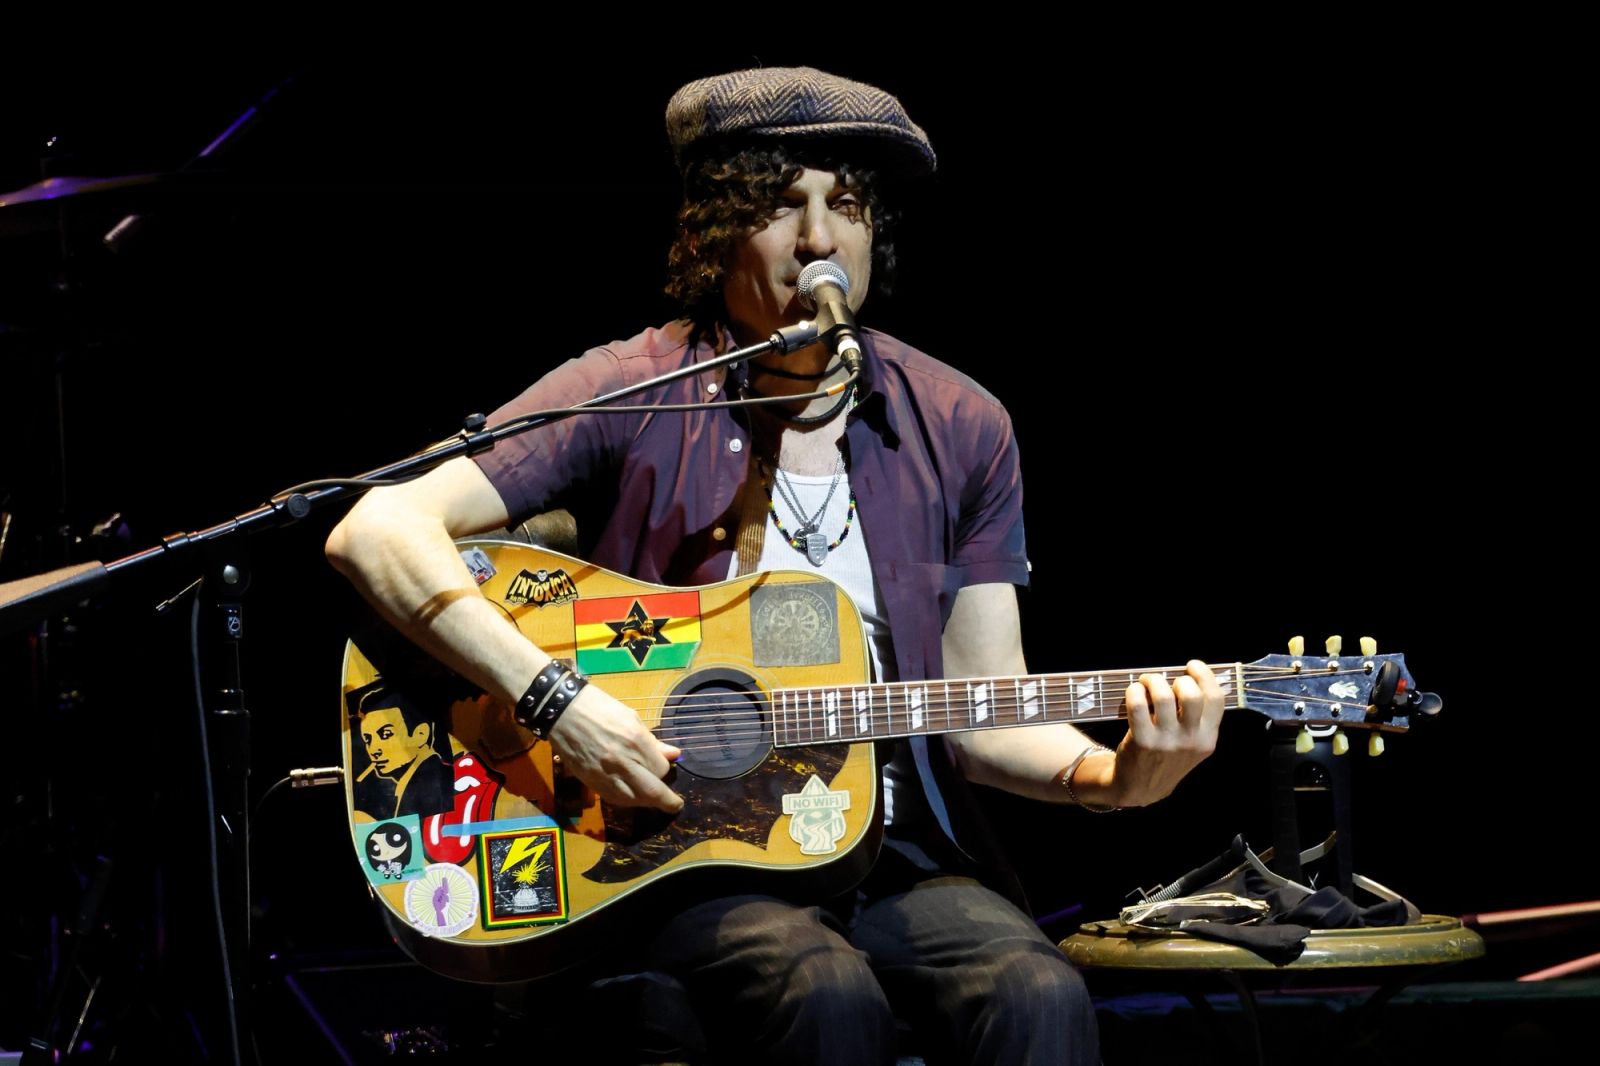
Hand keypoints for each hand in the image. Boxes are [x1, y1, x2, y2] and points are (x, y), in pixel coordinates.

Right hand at [547, 684, 682, 812]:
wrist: (561, 711)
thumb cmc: (599, 707)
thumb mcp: (631, 717)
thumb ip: (652, 741)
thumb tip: (674, 754)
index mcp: (635, 740)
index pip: (661, 768)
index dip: (665, 770)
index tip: (665, 766)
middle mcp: (622, 761)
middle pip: (652, 792)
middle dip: (667, 801)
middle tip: (675, 805)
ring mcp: (604, 774)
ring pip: (633, 800)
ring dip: (646, 802)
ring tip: (652, 799)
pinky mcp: (590, 781)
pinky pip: (614, 798)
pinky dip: (626, 800)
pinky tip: (631, 795)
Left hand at [1105, 659, 1223, 806]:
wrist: (1140, 787)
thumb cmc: (1166, 756)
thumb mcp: (1192, 744)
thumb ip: (1198, 717)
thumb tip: (1193, 677)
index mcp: (1208, 738)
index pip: (1216, 699)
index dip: (1205, 675)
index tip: (1192, 666)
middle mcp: (1191, 740)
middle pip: (1192, 694)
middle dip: (1178, 678)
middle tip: (1166, 680)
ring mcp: (1166, 741)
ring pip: (1163, 695)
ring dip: (1152, 680)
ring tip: (1145, 683)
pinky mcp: (1143, 741)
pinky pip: (1138, 704)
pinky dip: (1134, 691)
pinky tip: (1134, 692)